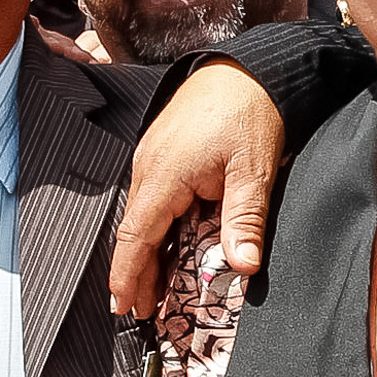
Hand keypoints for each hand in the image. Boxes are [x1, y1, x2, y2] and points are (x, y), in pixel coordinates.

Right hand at [108, 63, 282, 319]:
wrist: (248, 66)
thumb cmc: (249, 110)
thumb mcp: (254, 170)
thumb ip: (246, 221)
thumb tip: (243, 267)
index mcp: (164, 175)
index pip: (136, 237)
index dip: (127, 276)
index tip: (122, 306)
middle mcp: (149, 167)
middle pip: (135, 232)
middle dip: (135, 273)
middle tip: (141, 310)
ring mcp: (153, 158)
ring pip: (143, 216)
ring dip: (146, 252)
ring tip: (153, 288)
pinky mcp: (164, 152)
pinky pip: (153, 199)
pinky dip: (156, 228)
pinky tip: (169, 245)